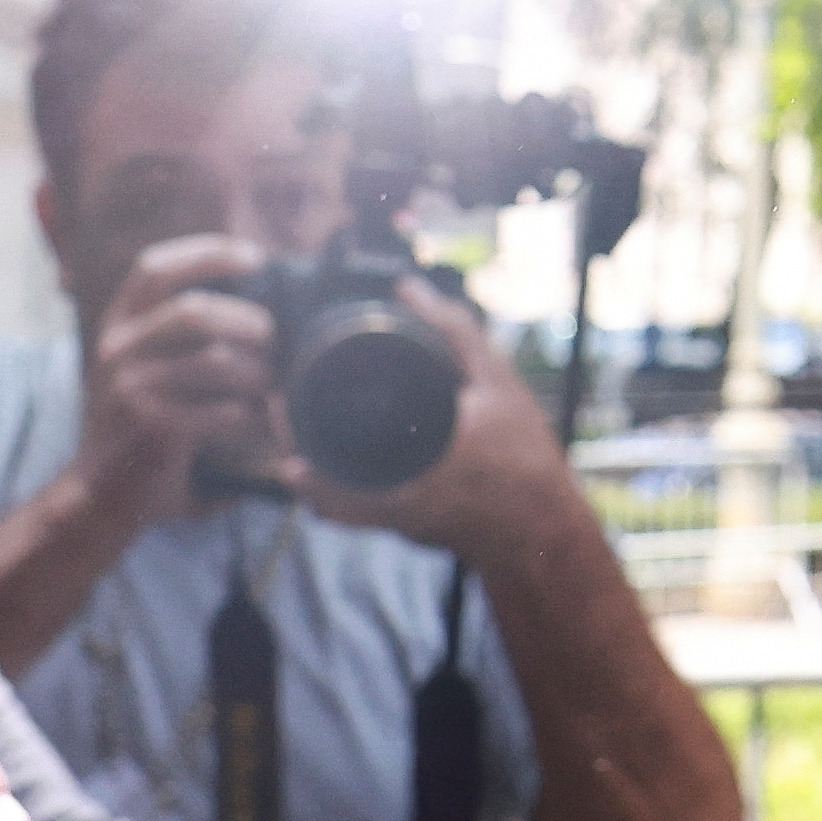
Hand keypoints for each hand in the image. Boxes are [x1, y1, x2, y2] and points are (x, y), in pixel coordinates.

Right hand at [74, 232, 283, 525]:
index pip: (155, 267)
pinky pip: (216, 411)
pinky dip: (242, 414)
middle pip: (193, 310)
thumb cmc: (139, 428)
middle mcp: (116, 349)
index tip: (254, 258)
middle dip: (247, 319)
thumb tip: (258, 301)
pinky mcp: (146, 428)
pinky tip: (247, 420)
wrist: (96, 498)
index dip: (207, 253)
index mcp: (116, 326)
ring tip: (268, 385)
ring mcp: (127, 388)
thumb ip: (181, 336)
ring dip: (255, 372)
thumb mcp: (144, 368)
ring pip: (213, 361)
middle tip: (273, 338)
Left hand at [288, 284, 576, 549]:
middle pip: (315, 482)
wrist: (542, 523)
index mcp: (416, 463)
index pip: (332, 454)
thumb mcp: (496, 380)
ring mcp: (396, 522)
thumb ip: (453, 331)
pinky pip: (349, 517)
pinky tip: (328, 465)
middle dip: (290, 444)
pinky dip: (330, 494)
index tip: (280, 393)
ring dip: (304, 472)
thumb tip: (409, 289)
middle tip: (279, 405)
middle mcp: (397, 500)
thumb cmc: (524, 453)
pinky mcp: (403, 531)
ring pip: (327, 506)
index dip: (294, 426)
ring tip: (294, 431)